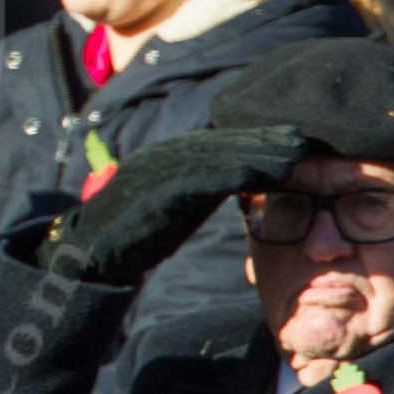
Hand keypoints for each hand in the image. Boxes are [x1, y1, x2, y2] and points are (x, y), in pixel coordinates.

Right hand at [43, 125, 308, 286]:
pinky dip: (235, 173)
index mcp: (169, 157)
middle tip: (304, 140)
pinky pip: (203, 178)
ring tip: (297, 155)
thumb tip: (236, 185)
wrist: (89, 252)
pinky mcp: (159, 191)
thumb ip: (199, 191)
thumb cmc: (132, 235)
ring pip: (218, 156)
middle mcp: (165, 156)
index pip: (220, 144)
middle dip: (265, 140)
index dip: (257, 141)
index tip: (294, 142)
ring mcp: (160, 170)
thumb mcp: (173, 207)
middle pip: (223, 144)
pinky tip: (263, 174)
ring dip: (260, 153)